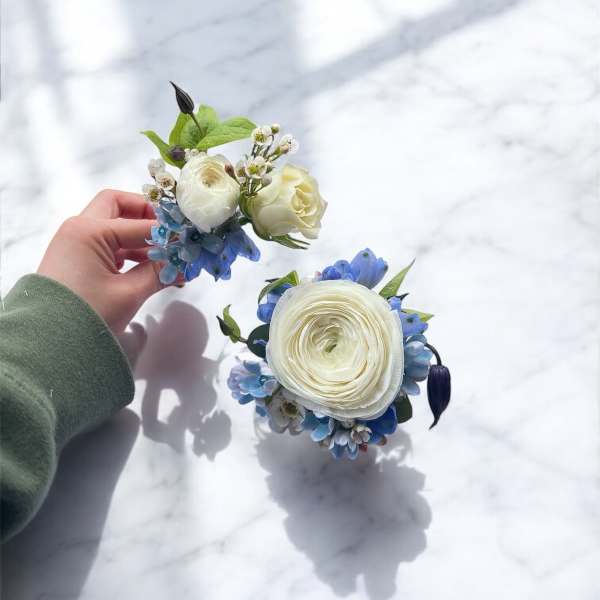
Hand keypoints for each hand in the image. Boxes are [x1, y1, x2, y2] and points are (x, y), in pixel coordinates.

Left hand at [38, 189, 174, 333]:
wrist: (47, 344)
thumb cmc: (87, 314)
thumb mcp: (128, 293)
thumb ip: (159, 273)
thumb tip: (185, 265)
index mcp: (89, 231)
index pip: (140, 223)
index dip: (168, 232)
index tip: (190, 239)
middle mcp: (79, 229)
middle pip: (119, 207)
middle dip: (147, 216)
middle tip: (170, 233)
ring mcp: (76, 244)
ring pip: (114, 226)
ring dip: (140, 237)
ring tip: (166, 260)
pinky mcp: (77, 260)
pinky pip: (108, 245)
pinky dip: (129, 251)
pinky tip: (149, 269)